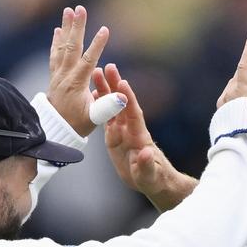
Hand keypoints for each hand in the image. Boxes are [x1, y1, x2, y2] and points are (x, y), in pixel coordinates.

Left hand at [47, 5, 109, 136]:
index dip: (97, 45)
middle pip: (72, 47)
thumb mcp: (94, 119)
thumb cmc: (77, 125)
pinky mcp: (54, 76)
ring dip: (66, 28)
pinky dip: (56, 41)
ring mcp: (58, 75)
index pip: (88, 60)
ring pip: (62, 47)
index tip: (105, 29)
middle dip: (77, 27)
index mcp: (77, 84)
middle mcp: (65, 76)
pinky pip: (54, 54)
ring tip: (68, 11)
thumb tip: (123, 97)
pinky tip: (58, 30)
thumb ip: (108, 107)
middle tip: (80, 9)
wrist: (54, 131)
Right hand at [92, 63, 192, 208]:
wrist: (152, 179)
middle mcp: (131, 130)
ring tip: (97, 73)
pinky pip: (107, 117)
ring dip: (106, 90)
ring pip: (113, 107)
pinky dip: (100, 105)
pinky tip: (93, 93)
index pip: (133, 114)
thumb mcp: (148, 175)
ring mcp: (123, 131)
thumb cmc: (153, 178)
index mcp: (139, 137)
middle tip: (108, 67)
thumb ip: (145, 164)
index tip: (123, 83)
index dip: (128, 99)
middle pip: (122, 104)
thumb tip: (144, 152)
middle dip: (115, 86)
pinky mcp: (115, 136)